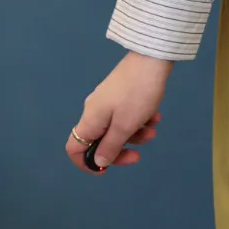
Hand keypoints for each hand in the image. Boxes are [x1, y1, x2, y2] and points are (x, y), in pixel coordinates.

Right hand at [66, 53, 173, 172]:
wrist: (151, 58)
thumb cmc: (137, 93)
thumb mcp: (125, 126)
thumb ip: (110, 146)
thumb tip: (98, 163)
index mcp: (90, 120)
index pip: (74, 148)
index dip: (85, 163)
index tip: (105, 170)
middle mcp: (94, 111)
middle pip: (99, 142)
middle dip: (120, 150)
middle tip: (138, 155)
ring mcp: (108, 101)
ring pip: (117, 129)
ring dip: (135, 134)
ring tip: (153, 129)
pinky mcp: (121, 94)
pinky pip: (127, 115)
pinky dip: (140, 119)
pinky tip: (155, 116)